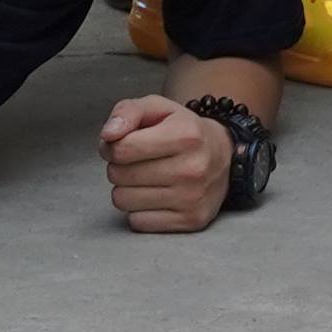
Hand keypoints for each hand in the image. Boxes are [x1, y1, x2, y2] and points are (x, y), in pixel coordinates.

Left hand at [100, 89, 237, 233]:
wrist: (223, 156)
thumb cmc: (183, 130)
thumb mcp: (158, 108)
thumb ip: (127, 112)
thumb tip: (108, 135)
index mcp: (185, 135)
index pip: (122, 149)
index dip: (111, 146)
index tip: (120, 143)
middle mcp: (192, 168)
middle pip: (119, 175)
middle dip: (119, 166)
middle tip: (136, 160)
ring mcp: (193, 198)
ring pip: (123, 201)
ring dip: (126, 189)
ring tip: (145, 177)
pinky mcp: (191, 221)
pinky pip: (137, 222)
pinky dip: (139, 210)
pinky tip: (154, 196)